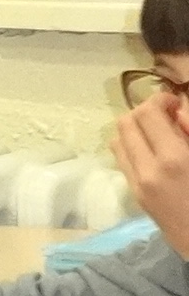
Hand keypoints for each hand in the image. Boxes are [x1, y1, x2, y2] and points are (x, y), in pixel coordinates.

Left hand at [117, 87, 188, 258]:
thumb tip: (177, 111)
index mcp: (174, 160)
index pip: (147, 113)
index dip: (160, 100)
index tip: (176, 104)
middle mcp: (148, 170)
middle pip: (125, 122)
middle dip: (145, 112)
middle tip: (169, 116)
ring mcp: (138, 184)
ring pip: (118, 139)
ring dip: (135, 128)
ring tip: (161, 133)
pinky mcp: (136, 195)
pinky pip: (122, 160)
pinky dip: (132, 146)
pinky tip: (155, 151)